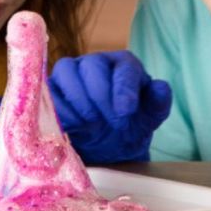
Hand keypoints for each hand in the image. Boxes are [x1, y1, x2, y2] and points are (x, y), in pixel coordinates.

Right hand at [48, 51, 171, 163]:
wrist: (107, 147)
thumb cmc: (130, 125)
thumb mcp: (149, 118)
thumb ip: (158, 102)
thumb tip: (161, 88)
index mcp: (124, 65)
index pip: (124, 68)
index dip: (124, 88)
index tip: (126, 111)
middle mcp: (96, 63)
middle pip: (92, 65)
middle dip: (101, 95)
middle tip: (111, 121)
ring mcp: (71, 74)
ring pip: (66, 70)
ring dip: (79, 99)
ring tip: (92, 123)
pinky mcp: (52, 90)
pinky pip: (49, 92)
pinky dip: (61, 109)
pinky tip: (75, 127)